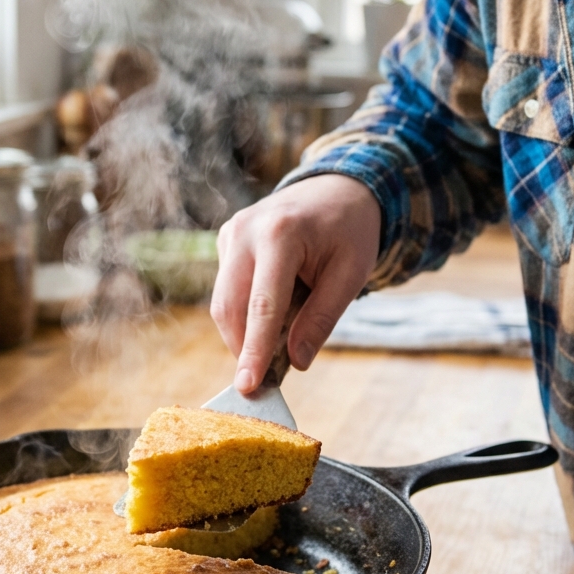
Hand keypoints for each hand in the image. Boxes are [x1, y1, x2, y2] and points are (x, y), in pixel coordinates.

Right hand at [210, 174, 381, 393]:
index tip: (247, 386)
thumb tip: (295, 362)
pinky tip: (274, 312)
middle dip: (243, 348)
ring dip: (244, 332)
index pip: (262, 305)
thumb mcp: (350, 275)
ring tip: (276, 345)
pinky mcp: (226, 239)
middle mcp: (246, 231)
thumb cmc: (349, 231)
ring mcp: (231, 232)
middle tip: (263, 381)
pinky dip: (245, 312)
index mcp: (280, 234)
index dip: (254, 350)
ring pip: (223, 301)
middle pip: (230, 306)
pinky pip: (227, 288)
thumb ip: (321, 318)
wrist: (337, 187)